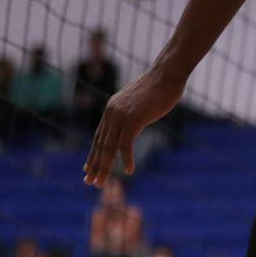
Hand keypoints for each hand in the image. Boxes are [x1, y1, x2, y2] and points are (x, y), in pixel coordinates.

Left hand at [84, 68, 183, 186]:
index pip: (99, 136)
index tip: (87, 169)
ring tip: (100, 183)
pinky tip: (129, 170)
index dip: (93, 154)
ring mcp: (121, 116)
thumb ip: (132, 113)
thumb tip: (132, 123)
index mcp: (112, 108)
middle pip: (100, 144)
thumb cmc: (159, 86)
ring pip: (109, 147)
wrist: (168, 73)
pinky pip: (126, 144)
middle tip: (89, 182)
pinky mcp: (133, 119)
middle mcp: (112, 112)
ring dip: (104, 167)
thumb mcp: (139, 101)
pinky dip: (127, 159)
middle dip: (95, 165)